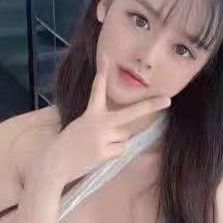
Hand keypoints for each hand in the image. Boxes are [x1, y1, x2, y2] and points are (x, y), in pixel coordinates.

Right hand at [48, 69, 169, 184]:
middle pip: (131, 113)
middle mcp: (100, 124)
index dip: (104, 74)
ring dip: (115, 142)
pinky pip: (120, 151)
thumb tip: (124, 132)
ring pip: (124, 137)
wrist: (55, 164)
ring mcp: (104, 138)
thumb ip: (101, 124)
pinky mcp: (106, 153)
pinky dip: (112, 153)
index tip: (108, 58)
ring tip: (96, 147)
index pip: (98, 91)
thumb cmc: (67, 145)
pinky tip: (98, 155)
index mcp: (90, 114)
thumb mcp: (81, 126)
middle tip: (167, 100)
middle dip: (150, 106)